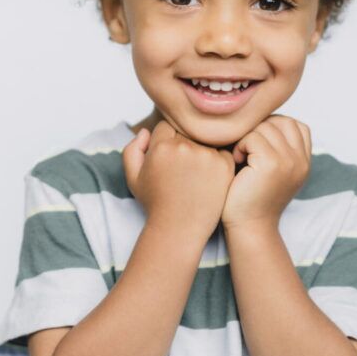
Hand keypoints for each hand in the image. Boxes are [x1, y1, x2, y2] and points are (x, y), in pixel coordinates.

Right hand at [123, 120, 235, 237]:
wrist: (179, 228)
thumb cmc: (155, 203)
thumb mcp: (133, 177)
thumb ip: (132, 149)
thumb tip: (146, 131)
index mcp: (161, 146)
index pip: (166, 127)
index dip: (166, 141)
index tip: (169, 159)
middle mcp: (184, 147)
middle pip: (186, 132)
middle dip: (184, 145)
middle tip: (182, 169)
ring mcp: (206, 155)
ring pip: (204, 141)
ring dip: (201, 152)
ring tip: (195, 176)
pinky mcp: (224, 165)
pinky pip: (223, 152)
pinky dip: (217, 162)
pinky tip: (208, 178)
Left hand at [220, 114, 311, 230]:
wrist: (248, 226)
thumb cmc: (251, 196)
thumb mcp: (273, 170)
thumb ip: (278, 146)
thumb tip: (261, 114)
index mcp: (304, 161)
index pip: (295, 124)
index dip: (272, 127)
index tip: (257, 145)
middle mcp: (301, 161)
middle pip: (280, 121)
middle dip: (258, 130)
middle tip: (246, 150)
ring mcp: (289, 161)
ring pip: (265, 126)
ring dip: (247, 137)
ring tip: (241, 156)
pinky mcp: (272, 164)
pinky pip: (253, 136)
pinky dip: (240, 145)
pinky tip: (237, 161)